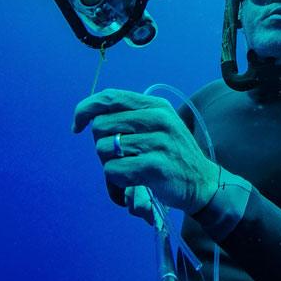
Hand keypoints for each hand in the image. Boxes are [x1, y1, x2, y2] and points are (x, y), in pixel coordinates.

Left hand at [72, 89, 219, 215]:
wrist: (203, 183)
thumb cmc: (172, 155)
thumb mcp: (158, 126)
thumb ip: (129, 117)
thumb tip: (89, 118)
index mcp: (155, 106)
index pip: (109, 97)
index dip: (85, 109)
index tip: (77, 126)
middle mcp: (158, 119)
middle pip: (100, 126)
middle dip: (102, 145)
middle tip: (121, 158)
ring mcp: (158, 142)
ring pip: (103, 150)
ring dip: (110, 165)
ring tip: (130, 171)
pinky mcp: (155, 167)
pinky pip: (113, 170)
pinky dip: (116, 181)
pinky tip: (132, 182)